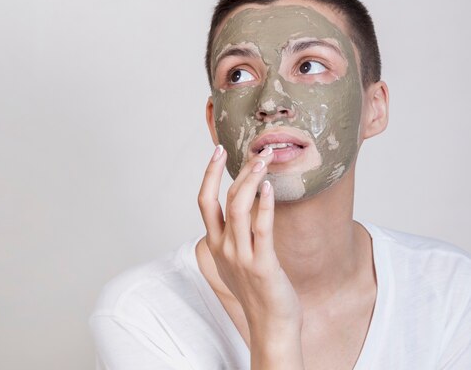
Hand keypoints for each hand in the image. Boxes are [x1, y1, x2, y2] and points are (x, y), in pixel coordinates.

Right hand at [198, 145, 303, 368]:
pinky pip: (261, 229)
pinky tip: (270, 188)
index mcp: (215, 244)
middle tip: (254, 150)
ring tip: (264, 161)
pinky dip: (264, 205)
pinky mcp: (262, 265)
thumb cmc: (258, 291)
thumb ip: (234, 235)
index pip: (204, 201)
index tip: (218, 151)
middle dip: (233, 170)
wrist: (270, 324)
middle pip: (221, 199)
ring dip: (250, 180)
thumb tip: (244, 207)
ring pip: (239, 209)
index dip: (209, 174)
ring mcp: (240, 257)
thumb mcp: (237, 259)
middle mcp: (223, 248)